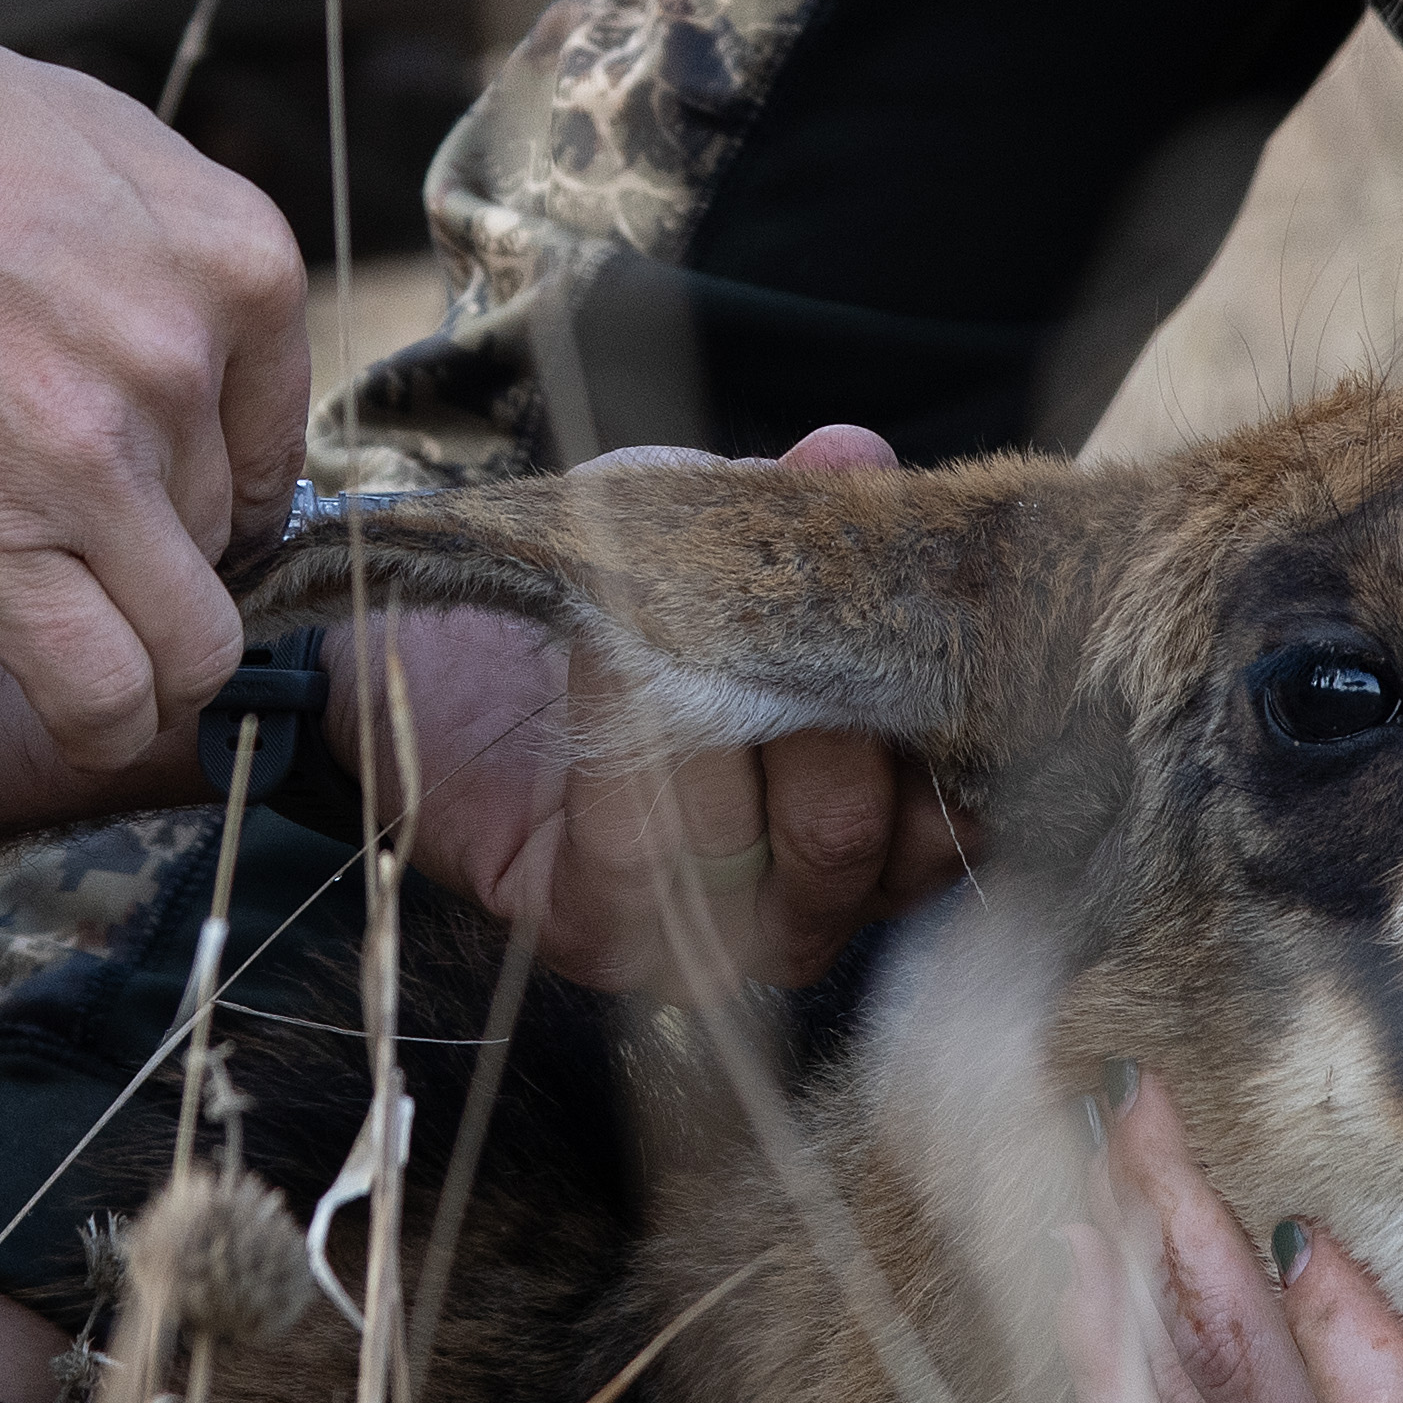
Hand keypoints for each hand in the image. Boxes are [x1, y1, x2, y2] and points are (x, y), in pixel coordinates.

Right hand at [0, 0, 316, 769]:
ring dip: (132, 647)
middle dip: (149, 551)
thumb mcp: (98, 143)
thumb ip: (172, 262)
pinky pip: (106, 700)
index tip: (147, 501)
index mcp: (239, 263)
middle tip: (52, 529)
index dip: (210, 492)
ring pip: (189, 642)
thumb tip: (200, 365)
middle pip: (217, 538)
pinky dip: (98, 723)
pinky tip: (68, 702)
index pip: (279, 452)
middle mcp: (188, 365)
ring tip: (57, 617)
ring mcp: (97, 464)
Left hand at [327, 428, 960, 993]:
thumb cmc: (605, 596)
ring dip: (743, 706)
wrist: (435, 648)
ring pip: (812, 838)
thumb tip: (858, 458)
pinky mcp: (609, 937)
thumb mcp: (715, 532)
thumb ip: (802, 511)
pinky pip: (658, 843)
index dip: (950, 703)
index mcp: (877, 826)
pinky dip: (641, 727)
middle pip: (880, 826)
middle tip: (776, 600)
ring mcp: (718, 944)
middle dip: (837, 695)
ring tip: (677, 618)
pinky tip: (607, 646)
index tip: (915, 589)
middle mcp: (815, 907)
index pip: (967, 807)